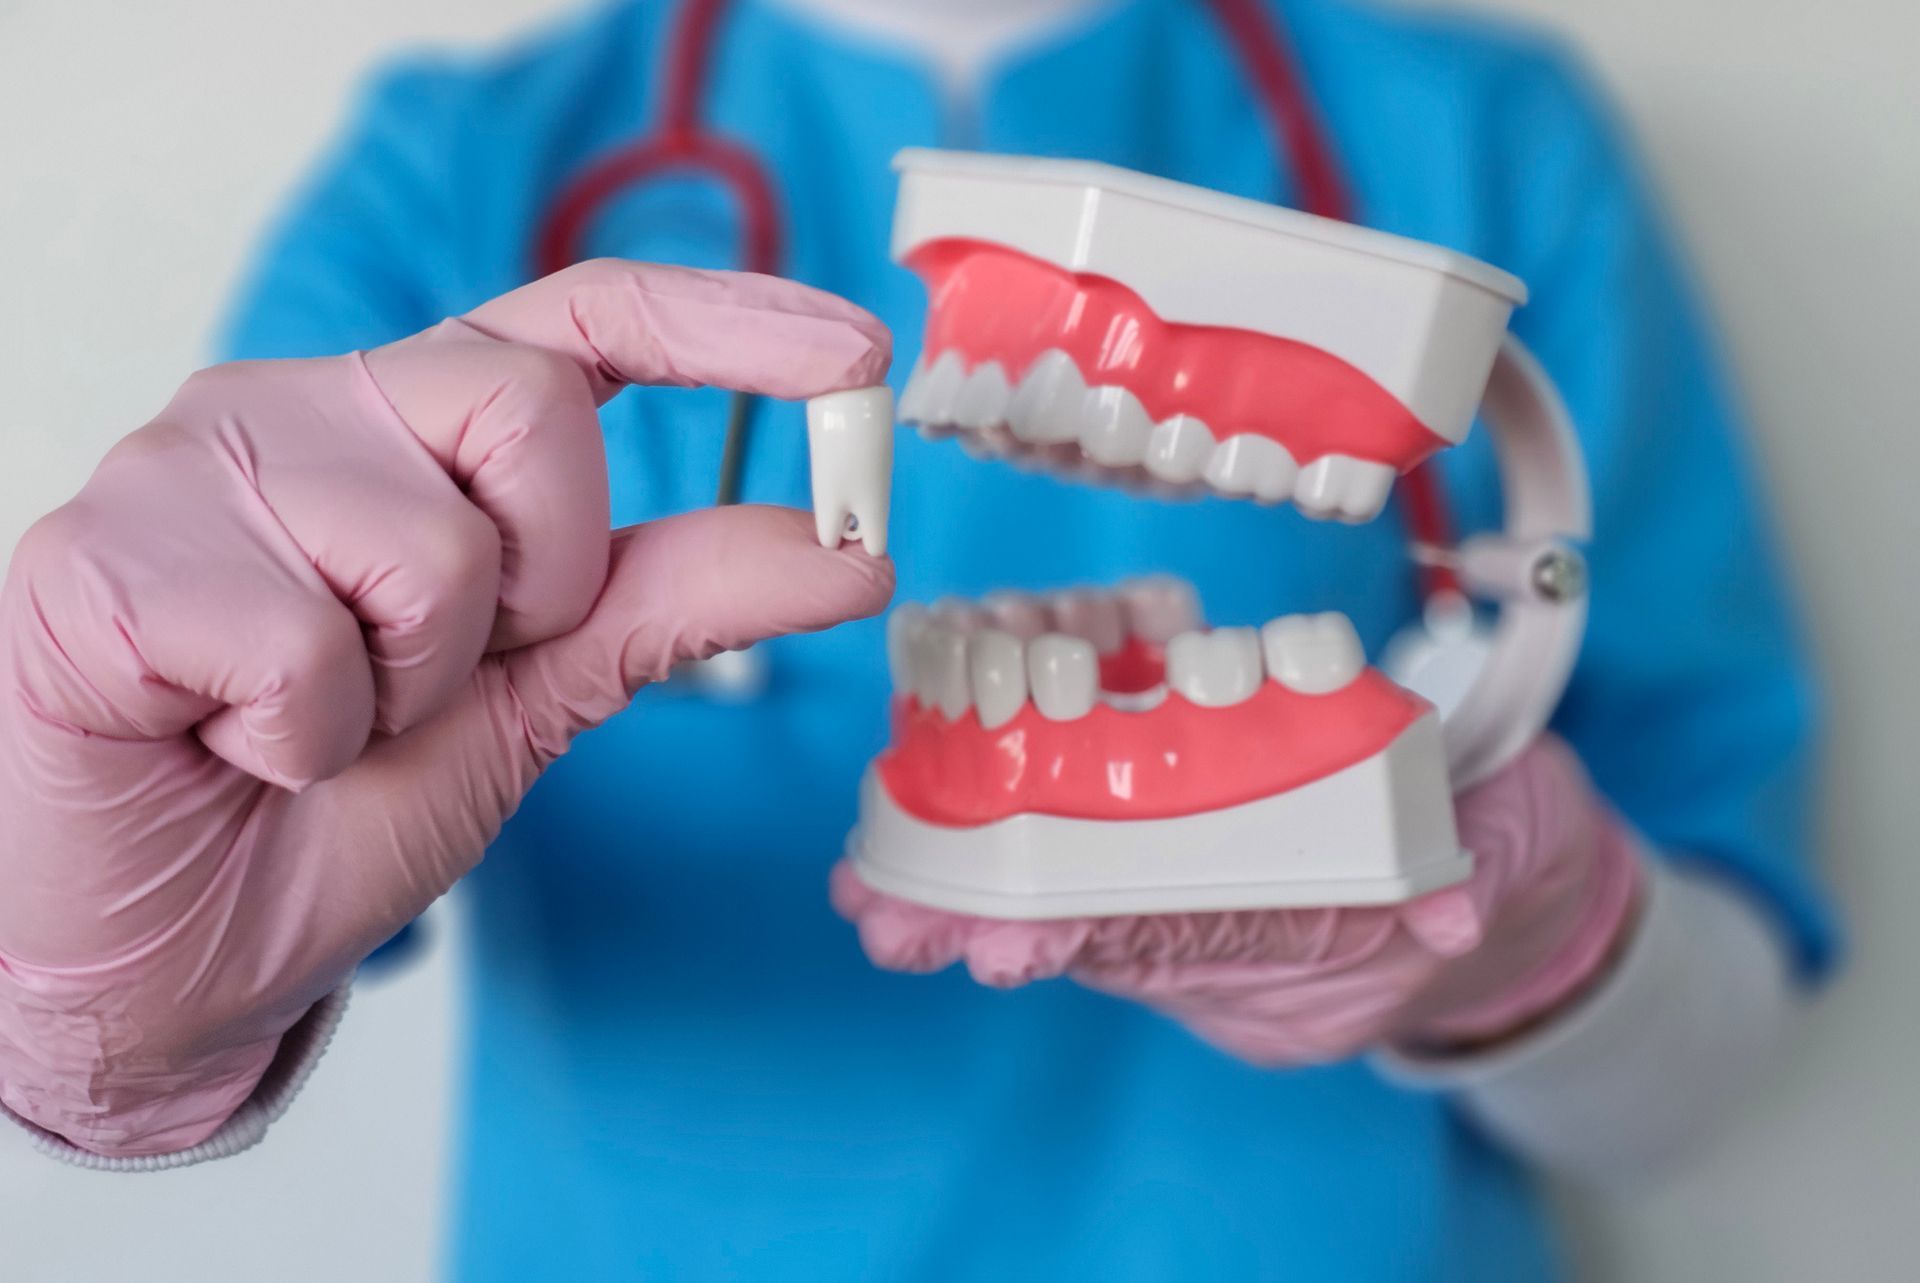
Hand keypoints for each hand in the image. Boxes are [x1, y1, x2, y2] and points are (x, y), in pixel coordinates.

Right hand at [0, 260, 892, 1155]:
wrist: (164, 953)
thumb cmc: (333, 809)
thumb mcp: (539, 698)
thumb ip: (675, 602)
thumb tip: (852, 546)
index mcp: (410, 425)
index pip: (583, 321)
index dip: (726, 322)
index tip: (859, 355)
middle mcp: (304, 409)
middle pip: (532, 413)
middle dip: (537, 588)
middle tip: (426, 681)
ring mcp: (191, 466)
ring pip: (427, 549)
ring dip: (402, 693)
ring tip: (304, 727)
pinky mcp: (98, 556)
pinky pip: (300, 644)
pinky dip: (297, 742)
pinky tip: (222, 744)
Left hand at [834, 737, 1641, 1064]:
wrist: (1517, 870)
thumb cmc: (1508, 843)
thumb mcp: (1512, 849)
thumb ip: (1479, 873)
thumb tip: (1456, 912)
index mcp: (1312, 971)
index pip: (1184, 948)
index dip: (1085, 931)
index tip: (995, 933)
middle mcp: (1244, 967)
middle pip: (1102, 943)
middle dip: (985, 928)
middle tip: (880, 917)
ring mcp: (1214, 927)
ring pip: (1081, 914)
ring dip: (975, 894)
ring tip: (872, 886)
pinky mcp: (1197, 876)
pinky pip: (1100, 876)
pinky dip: (1022, 847)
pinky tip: (943, 816)